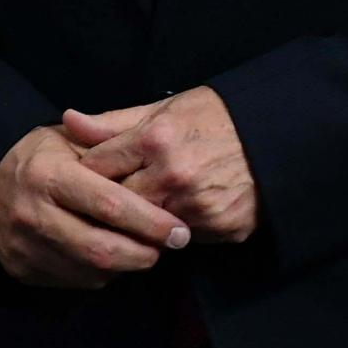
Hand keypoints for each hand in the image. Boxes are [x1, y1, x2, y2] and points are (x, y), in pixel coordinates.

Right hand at [0, 124, 191, 288]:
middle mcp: (31, 214)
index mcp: (48, 175)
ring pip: (90, 271)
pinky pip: (73, 281)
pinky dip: (102, 274)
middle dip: (144, 252)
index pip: (109, 205)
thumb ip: (111, 149)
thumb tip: (158, 162)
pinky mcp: (20, 269)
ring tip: (147, 250)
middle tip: (171, 246)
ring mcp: (22, 246)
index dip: (150, 222)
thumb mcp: (71, 139)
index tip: (180, 230)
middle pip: (101, 248)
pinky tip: (115, 259)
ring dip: (127, 266)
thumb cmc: (44, 156)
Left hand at [67, 86, 259, 241]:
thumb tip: (68, 121)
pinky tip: (192, 209)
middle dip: (115, 204)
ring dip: (149, 219)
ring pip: (150, 226)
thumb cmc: (217, 116)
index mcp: (156, 139)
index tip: (91, 176)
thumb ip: (114, 122)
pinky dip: (184, 227)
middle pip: (118, 206)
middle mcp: (174, 175)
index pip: (97, 169)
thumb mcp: (165, 110)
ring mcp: (198, 205)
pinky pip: (187, 238)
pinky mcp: (222, 226)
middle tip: (118, 198)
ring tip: (160, 201)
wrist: (280, 133)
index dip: (91, 174)